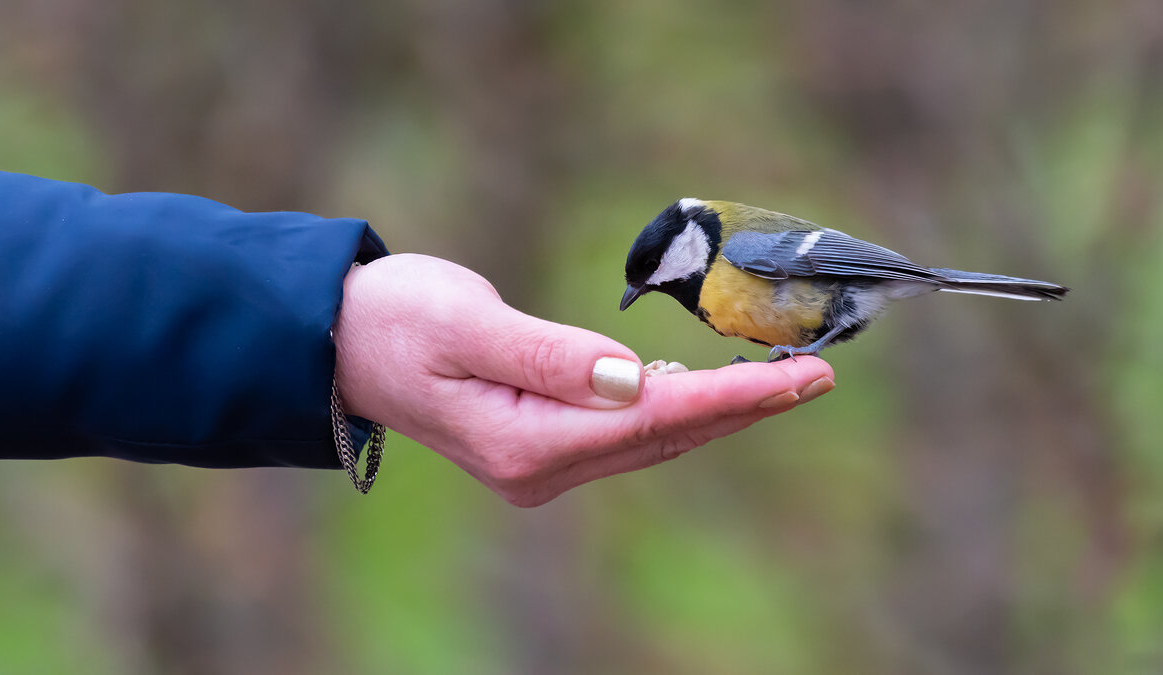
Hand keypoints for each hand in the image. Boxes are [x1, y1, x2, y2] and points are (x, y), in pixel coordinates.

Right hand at [333, 254, 834, 506]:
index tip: (801, 377)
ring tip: (786, 379)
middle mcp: (542, 468)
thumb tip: (630, 380)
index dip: (733, 397)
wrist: (342, 344)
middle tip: (821, 374)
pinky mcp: (542, 445)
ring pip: (655, 440)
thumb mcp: (466, 324)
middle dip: (747, 406)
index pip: (654, 422)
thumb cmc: (395, 322)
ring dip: (721, 409)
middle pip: (668, 438)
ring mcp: (543, 464)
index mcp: (526, 442)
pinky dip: (679, 408)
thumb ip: (550, 356)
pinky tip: (711, 388)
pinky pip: (629, 432)